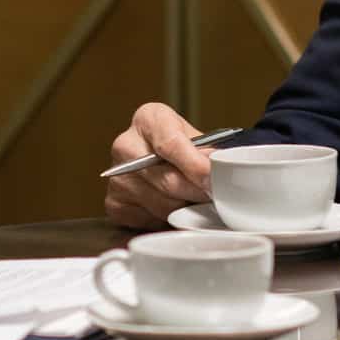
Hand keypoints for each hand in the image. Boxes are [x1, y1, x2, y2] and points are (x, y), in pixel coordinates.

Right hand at [104, 102, 215, 228]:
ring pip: (162, 205)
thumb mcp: (198, 140)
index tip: (213, 179)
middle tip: (216, 197)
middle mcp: (125, 145)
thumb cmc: (182, 148)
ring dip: (185, 208)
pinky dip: (167, 218)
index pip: (170, 144)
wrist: (160, 162)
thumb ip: (208, 154)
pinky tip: (174, 207)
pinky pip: (150, 220)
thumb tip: (225, 170)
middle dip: (197, 191)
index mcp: (148, 119)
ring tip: (197, 201)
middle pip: (167, 179)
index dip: (195, 165)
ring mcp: (117, 176)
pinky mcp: (115, 203)